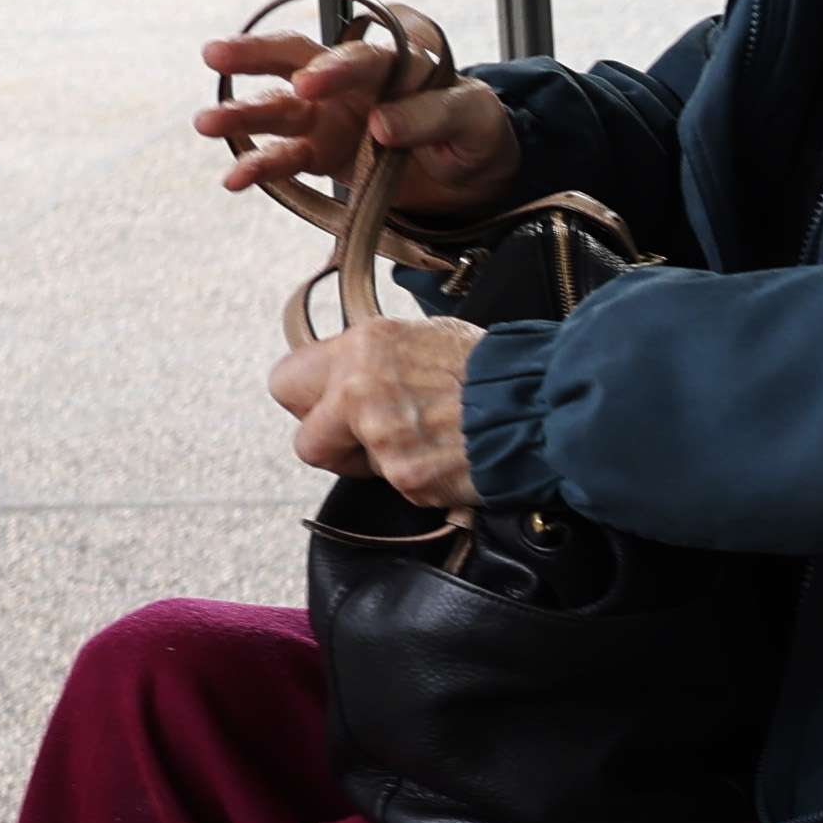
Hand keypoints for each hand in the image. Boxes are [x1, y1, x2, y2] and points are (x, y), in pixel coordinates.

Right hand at [203, 17, 519, 223]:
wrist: (469, 171)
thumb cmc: (472, 128)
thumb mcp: (471, 118)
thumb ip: (431, 114)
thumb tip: (381, 124)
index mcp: (392, 56)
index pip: (359, 54)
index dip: (335, 66)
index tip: (311, 83)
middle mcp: (351, 78)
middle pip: (296, 57)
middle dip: (256, 57)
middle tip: (217, 54)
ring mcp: (329, 113)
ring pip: (279, 106)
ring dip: (242, 115)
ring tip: (206, 123)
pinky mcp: (320, 151)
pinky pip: (284, 156)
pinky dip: (259, 166)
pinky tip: (235, 177)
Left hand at [274, 302, 482, 511]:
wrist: (536, 401)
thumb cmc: (490, 366)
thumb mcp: (422, 336)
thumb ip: (374, 358)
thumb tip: (350, 374)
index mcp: (362, 347)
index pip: (287, 380)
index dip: (307, 401)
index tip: (328, 407)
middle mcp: (360, 390)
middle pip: (305, 442)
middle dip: (330, 445)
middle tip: (361, 439)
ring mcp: (381, 439)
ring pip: (354, 471)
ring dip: (381, 462)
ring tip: (424, 439)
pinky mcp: (406, 477)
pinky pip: (396, 486)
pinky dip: (418, 476)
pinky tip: (445, 454)